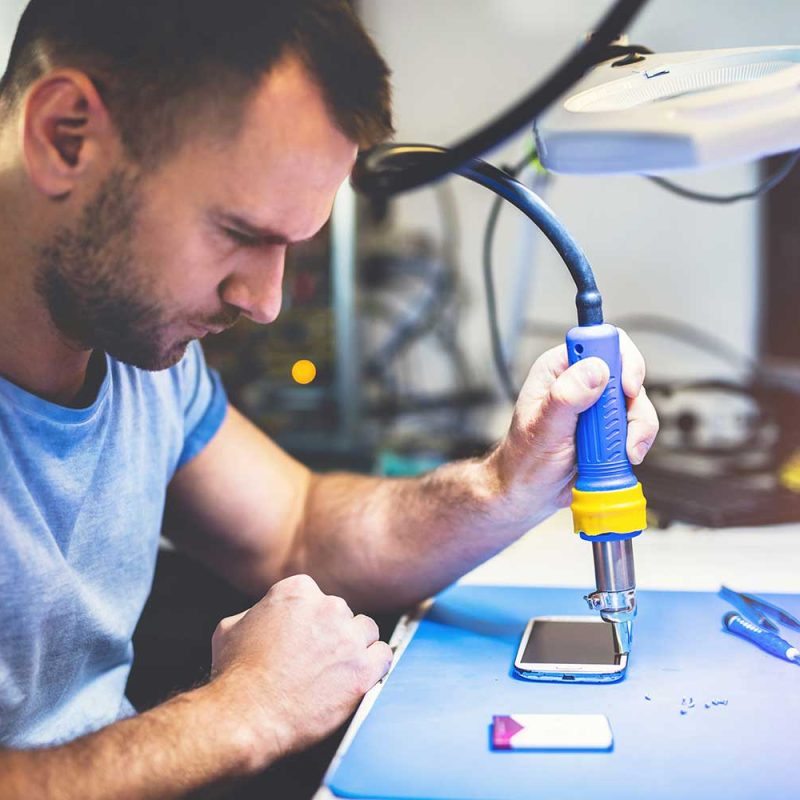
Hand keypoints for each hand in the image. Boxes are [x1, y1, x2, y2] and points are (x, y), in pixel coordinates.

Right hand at [210, 574, 392, 765]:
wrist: (247, 716)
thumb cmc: (236, 675)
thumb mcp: (230, 626)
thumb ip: (256, 612)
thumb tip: (262, 615)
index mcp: (298, 590)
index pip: (316, 596)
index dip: (309, 619)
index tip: (303, 636)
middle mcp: (328, 607)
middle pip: (342, 613)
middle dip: (331, 633)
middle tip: (315, 658)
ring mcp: (348, 637)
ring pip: (366, 631)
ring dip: (355, 646)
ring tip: (336, 668)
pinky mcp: (364, 668)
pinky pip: (384, 655)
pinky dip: (375, 665)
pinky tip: (360, 675)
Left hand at [489, 328, 658, 526]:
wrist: (527, 494)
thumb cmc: (524, 461)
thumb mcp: (543, 429)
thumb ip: (566, 397)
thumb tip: (594, 370)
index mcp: (558, 369)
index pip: (598, 342)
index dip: (620, 359)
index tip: (625, 388)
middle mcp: (579, 382)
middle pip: (627, 373)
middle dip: (632, 404)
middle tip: (621, 430)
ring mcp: (596, 405)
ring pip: (637, 402)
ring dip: (637, 429)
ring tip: (621, 452)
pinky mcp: (607, 427)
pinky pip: (637, 425)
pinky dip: (637, 442)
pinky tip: (622, 456)